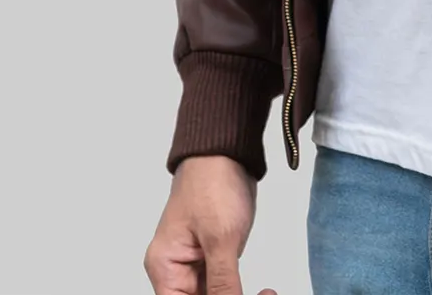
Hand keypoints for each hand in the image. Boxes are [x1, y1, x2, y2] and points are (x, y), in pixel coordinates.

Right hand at [144, 156, 274, 294]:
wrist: (227, 150)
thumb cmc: (213, 181)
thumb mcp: (221, 237)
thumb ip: (222, 281)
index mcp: (166, 268)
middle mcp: (176, 270)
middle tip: (262, 294)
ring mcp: (196, 263)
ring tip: (265, 292)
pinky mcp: (214, 254)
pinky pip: (223, 284)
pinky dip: (239, 289)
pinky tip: (263, 290)